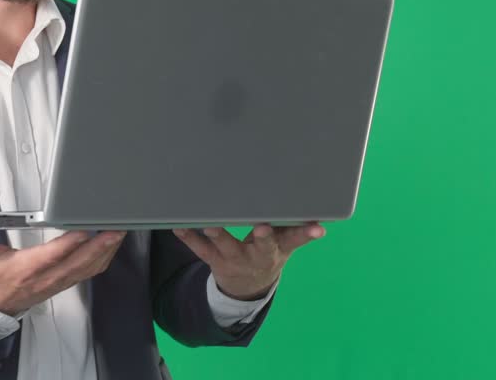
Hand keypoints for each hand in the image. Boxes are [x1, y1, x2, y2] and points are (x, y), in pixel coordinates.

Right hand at [0, 227, 126, 315]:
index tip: (82, 230)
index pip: (50, 256)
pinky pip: (88, 272)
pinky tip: (110, 246)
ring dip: (105, 252)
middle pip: (77, 263)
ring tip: (118, 233)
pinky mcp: (64, 282)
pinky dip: (102, 259)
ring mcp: (57, 282)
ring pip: (87, 268)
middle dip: (98, 246)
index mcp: (25, 270)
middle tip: (114, 228)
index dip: (68, 244)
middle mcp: (45, 278)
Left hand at [172, 222, 324, 300]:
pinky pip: (200, 250)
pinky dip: (189, 237)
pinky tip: (179, 226)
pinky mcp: (215, 260)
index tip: (317, 228)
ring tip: (211, 224)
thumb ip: (295, 226)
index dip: (306, 234)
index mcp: (279, 248)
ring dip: (219, 235)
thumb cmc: (269, 252)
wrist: (248, 286)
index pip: (296, 240)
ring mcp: (235, 258)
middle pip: (263, 246)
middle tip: (263, 227)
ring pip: (227, 246)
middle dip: (263, 236)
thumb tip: (316, 209)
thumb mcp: (285, 244)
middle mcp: (259, 255)